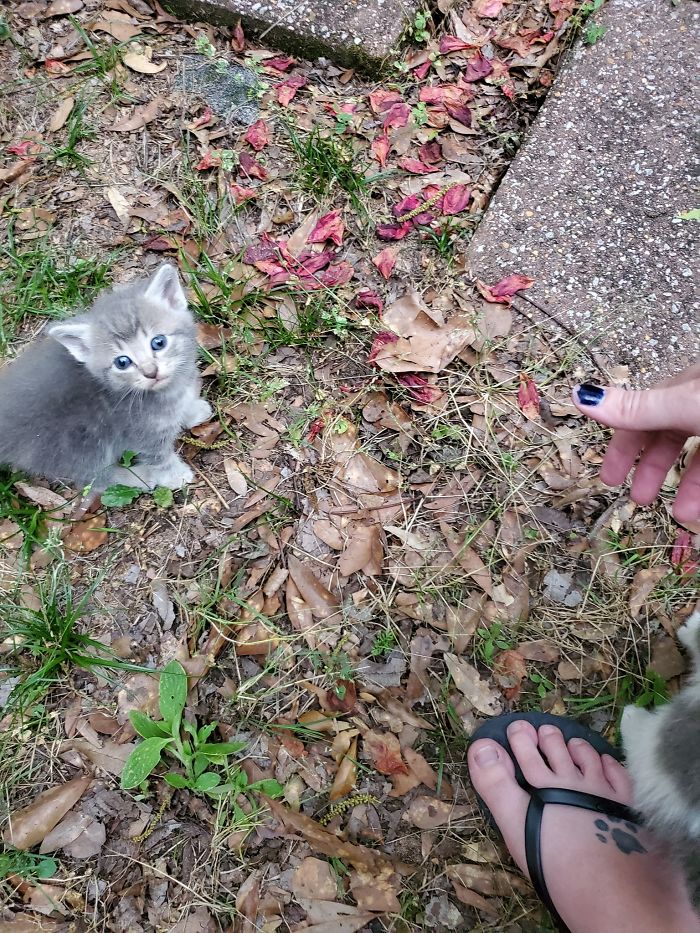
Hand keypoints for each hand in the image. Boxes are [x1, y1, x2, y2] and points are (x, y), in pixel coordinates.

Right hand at [572, 362, 699, 525]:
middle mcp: (699, 405)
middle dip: (652, 470)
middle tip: (639, 499)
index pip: (642, 419)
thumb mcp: (682, 405)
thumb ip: (635, 408)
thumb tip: (579, 396)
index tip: (608, 479)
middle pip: (669, 438)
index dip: (622, 449)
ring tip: (682, 514)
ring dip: (687, 489)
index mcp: (681, 390)